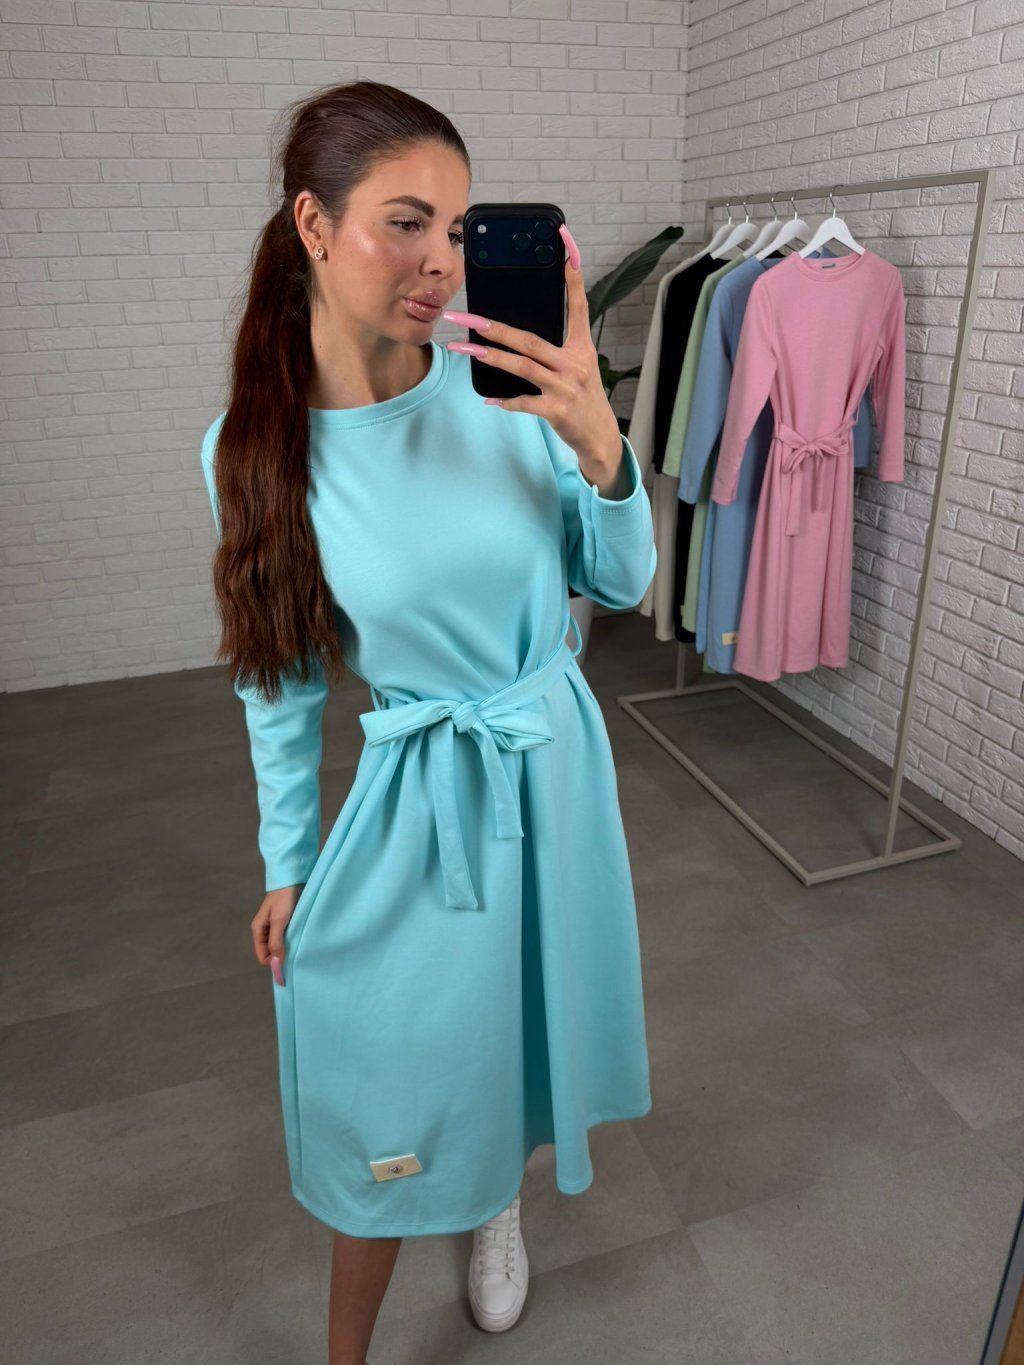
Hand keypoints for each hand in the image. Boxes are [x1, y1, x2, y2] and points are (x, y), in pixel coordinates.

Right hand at [252, 884, 302, 985]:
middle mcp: (264, 930)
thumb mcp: (279, 920)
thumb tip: (276, 964)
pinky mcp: (284, 922)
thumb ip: (276, 942)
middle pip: (270, 952)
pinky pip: (285, 938)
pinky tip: (300, 938)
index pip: (262, 957)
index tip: (287, 960)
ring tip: (299, 945)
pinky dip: (292, 940)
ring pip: (278, 946)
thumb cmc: (284, 898)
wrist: (292, 878)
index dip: (273, 962)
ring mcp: (274, 926)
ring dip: (287, 948)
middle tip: (295, 953)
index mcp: (258, 930)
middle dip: (280, 956)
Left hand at [443, 224, 622, 482]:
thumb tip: (517, 334)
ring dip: (491, 357)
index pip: (577, 305)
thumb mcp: (577, 366)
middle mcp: (574, 363)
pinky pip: (524, 402)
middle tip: (466, 316)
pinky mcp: (557, 410)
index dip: (572, 276)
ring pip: (522, 366)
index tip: (565, 245)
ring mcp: (566, 386)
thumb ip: (554, 348)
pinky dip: (506, 400)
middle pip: (530, 339)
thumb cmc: (582, 397)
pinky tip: (490, 399)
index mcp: (580, 347)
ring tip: (465, 349)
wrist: (598, 435)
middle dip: (495, 327)